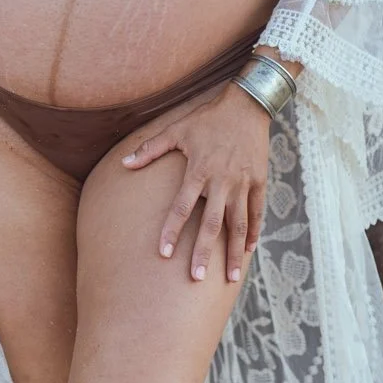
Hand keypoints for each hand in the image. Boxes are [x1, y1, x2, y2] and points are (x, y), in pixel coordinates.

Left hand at [123, 85, 269, 283]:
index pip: (181, 207)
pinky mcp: (259, 181)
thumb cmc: (207, 118)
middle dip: (203, 252)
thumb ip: (150, 150)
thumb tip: (123, 164)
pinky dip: (254, 231)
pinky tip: (249, 250)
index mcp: (199, 171)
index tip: (163, 253)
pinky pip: (257, 211)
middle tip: (196, 277)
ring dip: (234, 252)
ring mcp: (243, 183)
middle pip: (211, 223)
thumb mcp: (176, 130)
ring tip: (231, 277)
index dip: (171, 230)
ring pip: (238, 224)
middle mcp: (221, 181)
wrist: (247, 105)